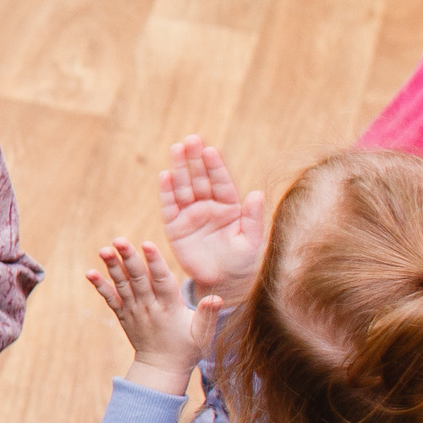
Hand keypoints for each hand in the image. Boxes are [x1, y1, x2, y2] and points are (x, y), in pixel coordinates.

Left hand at [86, 237, 218, 397]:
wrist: (161, 368)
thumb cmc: (187, 348)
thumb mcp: (203, 334)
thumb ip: (208, 315)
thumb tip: (216, 298)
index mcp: (170, 308)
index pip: (162, 281)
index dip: (155, 263)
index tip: (147, 245)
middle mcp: (149, 307)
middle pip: (138, 279)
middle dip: (129, 259)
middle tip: (119, 240)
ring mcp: (134, 311)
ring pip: (122, 286)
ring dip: (112, 267)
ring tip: (104, 250)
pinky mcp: (124, 315)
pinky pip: (110, 299)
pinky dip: (100, 286)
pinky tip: (90, 273)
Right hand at [157, 136, 264, 299]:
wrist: (223, 282)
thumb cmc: (242, 261)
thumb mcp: (252, 241)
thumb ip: (254, 218)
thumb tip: (258, 194)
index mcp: (229, 206)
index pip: (221, 182)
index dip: (215, 166)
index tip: (210, 150)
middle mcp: (208, 207)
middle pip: (200, 179)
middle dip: (195, 160)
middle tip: (191, 140)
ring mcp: (191, 215)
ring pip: (183, 188)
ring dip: (179, 169)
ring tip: (176, 149)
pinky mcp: (175, 228)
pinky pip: (169, 207)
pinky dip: (166, 192)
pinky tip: (164, 175)